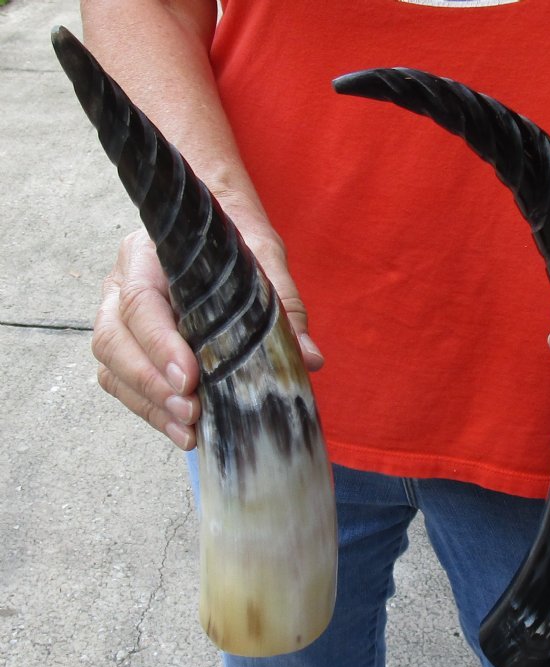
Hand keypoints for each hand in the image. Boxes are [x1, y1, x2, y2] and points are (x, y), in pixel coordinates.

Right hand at [91, 205, 321, 450]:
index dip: (159, 345)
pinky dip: (150, 411)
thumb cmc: (236, 241)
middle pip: (114, 341)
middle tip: (192, 412)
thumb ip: (282, 303)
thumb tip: (309, 358)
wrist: (221, 224)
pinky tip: (183, 431)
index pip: (140, 302)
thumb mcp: (263, 258)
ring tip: (189, 431)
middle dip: (151, 384)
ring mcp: (119, 317)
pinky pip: (122, 384)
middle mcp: (121, 285)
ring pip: (112, 367)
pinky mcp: (128, 347)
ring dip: (149, 404)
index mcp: (148, 256)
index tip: (188, 378)